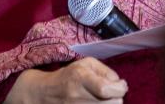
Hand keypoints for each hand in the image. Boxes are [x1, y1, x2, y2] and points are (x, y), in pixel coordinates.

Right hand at [4, 58, 127, 102]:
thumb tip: (120, 84)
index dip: (120, 89)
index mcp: (80, 77)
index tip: (121, 86)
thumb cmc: (69, 75)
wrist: (43, 93)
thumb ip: (107, 72)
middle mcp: (76, 95)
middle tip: (112, 94)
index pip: (106, 89)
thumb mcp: (87, 64)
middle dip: (117, 98)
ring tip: (105, 99)